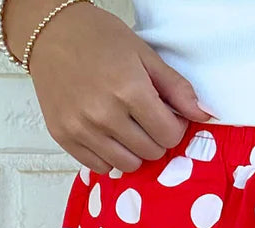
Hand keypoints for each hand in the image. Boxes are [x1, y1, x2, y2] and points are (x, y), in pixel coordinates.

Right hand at [23, 2, 215, 172]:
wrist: (50, 31)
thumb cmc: (100, 39)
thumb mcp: (145, 55)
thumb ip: (177, 89)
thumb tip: (204, 115)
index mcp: (129, 91)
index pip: (170, 135)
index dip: (173, 126)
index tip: (165, 113)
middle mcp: (104, 114)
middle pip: (151, 152)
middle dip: (155, 137)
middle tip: (145, 117)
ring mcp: (82, 128)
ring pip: (128, 165)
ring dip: (134, 150)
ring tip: (126, 126)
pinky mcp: (64, 137)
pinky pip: (100, 167)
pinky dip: (109, 156)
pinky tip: (107, 134)